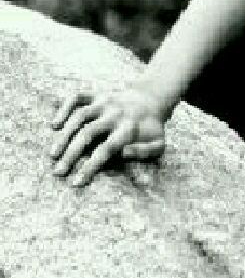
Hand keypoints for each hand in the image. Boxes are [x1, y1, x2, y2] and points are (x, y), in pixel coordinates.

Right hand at [49, 84, 167, 186]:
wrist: (152, 99)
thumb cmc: (150, 129)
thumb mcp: (158, 143)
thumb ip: (146, 151)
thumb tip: (124, 153)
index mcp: (130, 128)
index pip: (107, 149)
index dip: (90, 166)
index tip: (76, 183)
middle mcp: (115, 113)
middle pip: (89, 133)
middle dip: (71, 154)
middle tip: (58, 172)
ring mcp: (105, 102)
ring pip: (80, 116)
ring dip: (64, 135)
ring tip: (53, 154)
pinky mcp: (97, 94)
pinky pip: (77, 97)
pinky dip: (64, 108)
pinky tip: (54, 125)